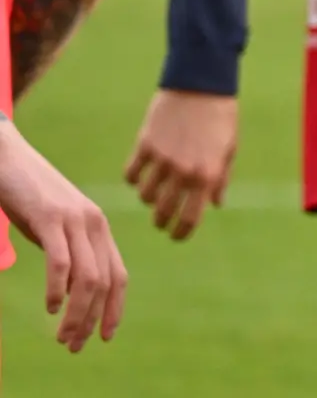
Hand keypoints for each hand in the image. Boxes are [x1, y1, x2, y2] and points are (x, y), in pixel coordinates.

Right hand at [0, 119, 126, 350]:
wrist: (8, 157)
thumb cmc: (30, 197)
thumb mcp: (56, 229)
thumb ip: (69, 254)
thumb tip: (73, 291)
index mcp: (99, 229)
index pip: (118, 275)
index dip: (115, 309)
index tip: (106, 336)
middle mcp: (95, 224)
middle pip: (105, 281)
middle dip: (93, 319)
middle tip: (74, 346)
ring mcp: (74, 219)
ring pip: (87, 277)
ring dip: (77, 313)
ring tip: (63, 336)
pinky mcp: (50, 217)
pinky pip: (61, 261)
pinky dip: (59, 288)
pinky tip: (51, 307)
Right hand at [124, 89, 238, 239]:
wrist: (201, 85)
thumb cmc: (221, 117)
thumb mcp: (229, 149)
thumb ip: (220, 180)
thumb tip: (216, 205)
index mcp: (207, 175)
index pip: (190, 219)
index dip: (180, 233)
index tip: (176, 235)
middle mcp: (183, 172)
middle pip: (163, 212)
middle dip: (161, 221)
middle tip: (161, 220)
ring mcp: (162, 159)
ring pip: (144, 196)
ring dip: (148, 199)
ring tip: (154, 193)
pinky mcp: (144, 145)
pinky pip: (130, 174)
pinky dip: (133, 179)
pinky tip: (139, 175)